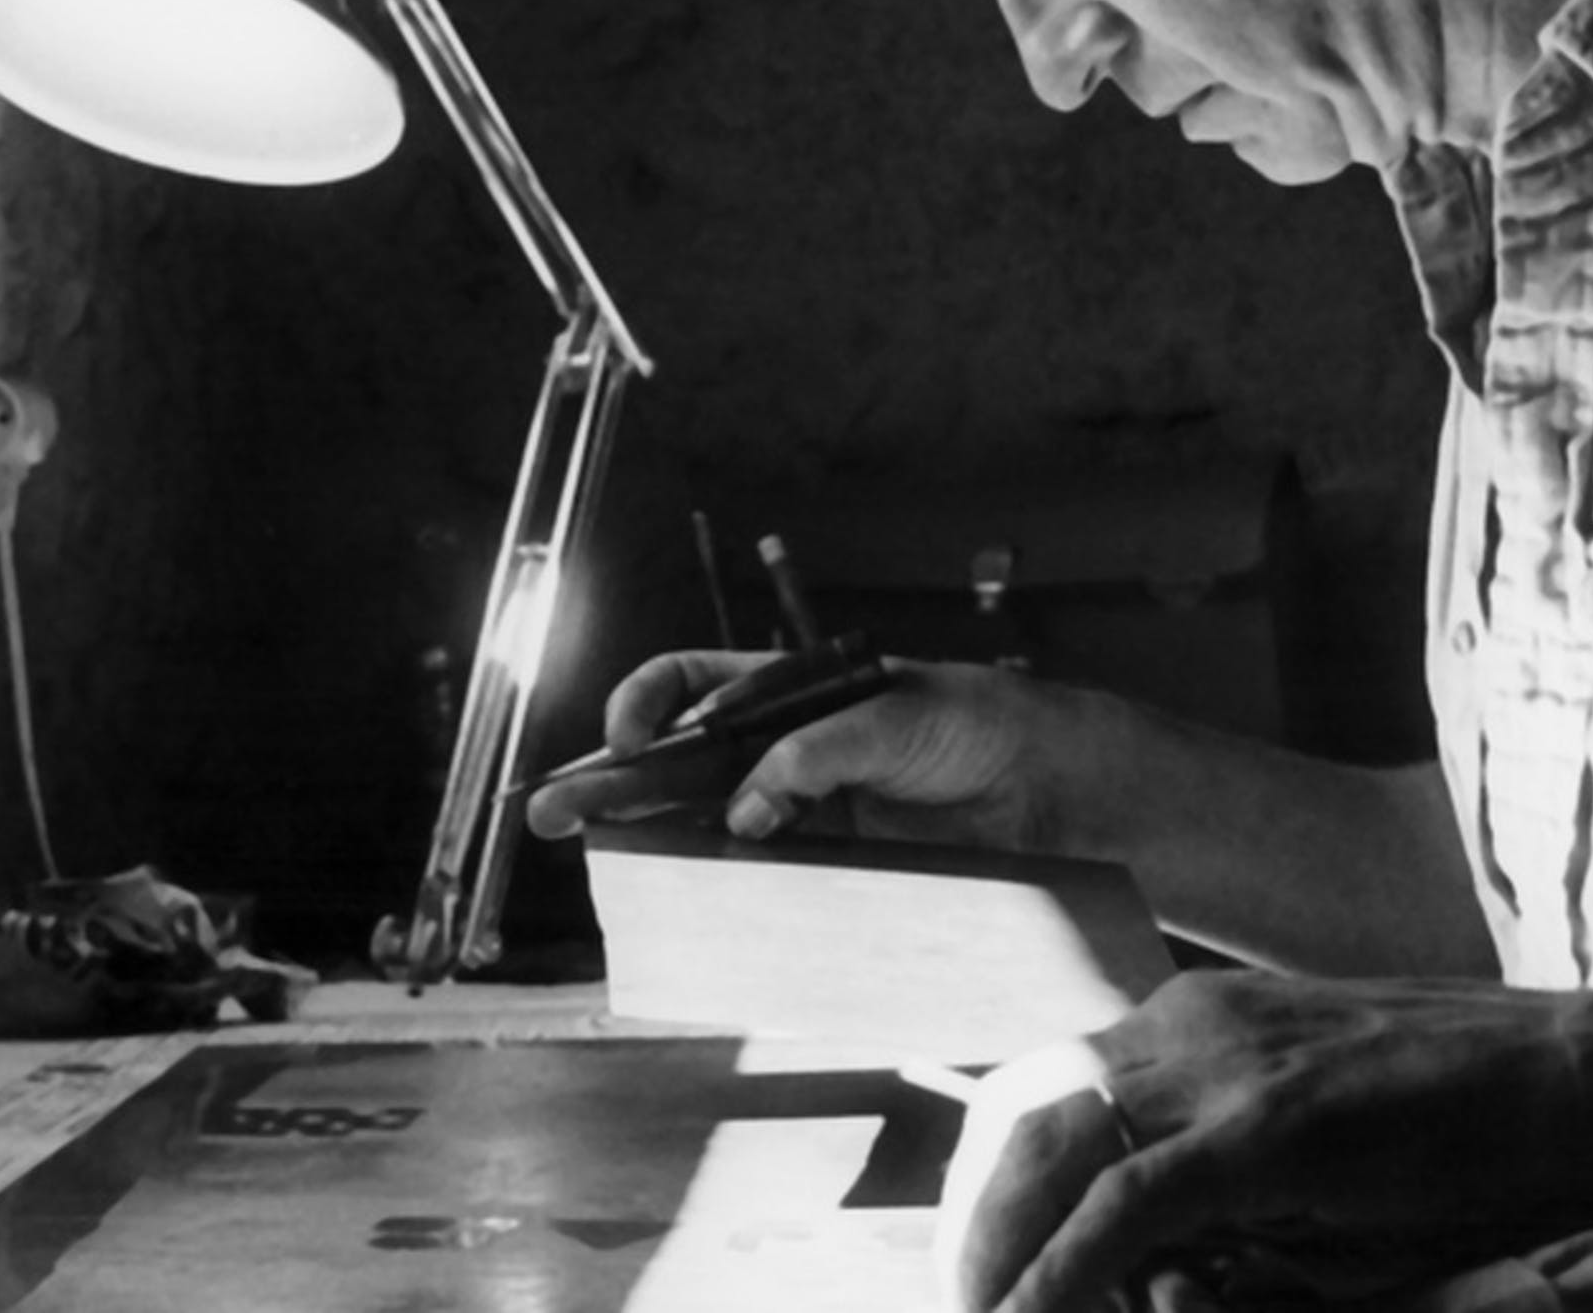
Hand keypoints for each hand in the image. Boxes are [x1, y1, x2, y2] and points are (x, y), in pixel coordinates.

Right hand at [525, 650, 1123, 854]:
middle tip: (548, 812)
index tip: (628, 735)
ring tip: (600, 867)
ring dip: (649, 847)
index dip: (644, 704)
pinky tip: (687, 907)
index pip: (688, 685)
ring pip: (701, 829)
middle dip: (608, 786)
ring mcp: (797, 814)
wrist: (1044, 787)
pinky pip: (757, 883)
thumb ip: (817, 753)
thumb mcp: (893, 714)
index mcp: (783, 694)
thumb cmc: (968, 724)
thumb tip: (747, 812)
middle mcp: (777, 753)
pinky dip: (719, 896)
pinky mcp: (826, 869)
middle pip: (674, 766)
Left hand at [941, 971, 1592, 1312]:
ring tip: (977, 1312)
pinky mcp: (1267, 1130)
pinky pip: (1128, 1204)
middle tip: (958, 1295)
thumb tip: (1166, 1243)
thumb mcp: (1310, 1112)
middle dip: (978, 1215)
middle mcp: (1186, 1029)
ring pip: (1059, 1151)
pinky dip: (1065, 1267)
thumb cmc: (1456, 1107)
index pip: (1052, 1087)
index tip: (972, 1245)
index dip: (999, 1172)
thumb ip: (1227, 1156)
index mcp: (1191, 1021)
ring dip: (1002, 1245)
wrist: (1567, 1071)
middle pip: (1030, 1115)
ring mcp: (1224, 1072)